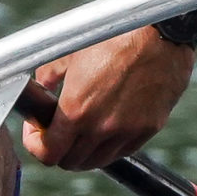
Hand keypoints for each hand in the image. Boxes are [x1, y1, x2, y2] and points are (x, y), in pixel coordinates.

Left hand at [24, 28, 195, 170]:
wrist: (161, 33)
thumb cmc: (116, 36)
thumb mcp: (71, 51)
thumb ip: (49, 74)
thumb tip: (41, 86)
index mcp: (77, 110)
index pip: (47, 153)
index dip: (36, 145)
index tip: (37, 133)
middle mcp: (101, 127)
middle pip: (71, 162)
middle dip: (58, 150)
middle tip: (57, 131)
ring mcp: (127, 131)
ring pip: (97, 161)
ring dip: (84, 152)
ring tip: (81, 131)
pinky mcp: (149, 129)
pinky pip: (123, 151)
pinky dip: (110, 146)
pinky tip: (106, 127)